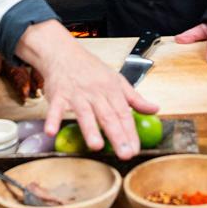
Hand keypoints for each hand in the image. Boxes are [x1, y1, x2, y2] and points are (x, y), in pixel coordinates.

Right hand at [15, 20, 157, 160]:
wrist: (65, 53)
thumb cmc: (92, 69)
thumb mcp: (117, 80)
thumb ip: (135, 98)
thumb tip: (155, 109)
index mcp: (112, 91)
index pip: (124, 114)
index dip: (131, 133)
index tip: (135, 149)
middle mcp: (96, 94)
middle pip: (108, 116)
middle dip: (117, 135)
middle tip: (124, 153)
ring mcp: (77, 95)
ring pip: (85, 113)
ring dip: (90, 129)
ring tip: (96, 146)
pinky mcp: (59, 96)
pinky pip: (56, 109)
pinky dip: (53, 119)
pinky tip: (51, 132)